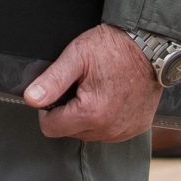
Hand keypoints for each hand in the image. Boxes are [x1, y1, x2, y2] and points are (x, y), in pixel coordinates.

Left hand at [24, 24, 161, 142]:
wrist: (150, 46)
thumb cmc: (113, 47)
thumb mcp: (76, 56)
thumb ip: (52, 81)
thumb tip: (31, 99)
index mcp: (91, 113)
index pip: (51, 128)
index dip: (48, 109)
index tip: (57, 92)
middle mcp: (109, 129)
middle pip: (70, 132)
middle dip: (68, 112)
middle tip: (79, 85)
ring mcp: (125, 131)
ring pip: (89, 134)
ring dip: (87, 117)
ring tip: (95, 90)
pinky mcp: (136, 128)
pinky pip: (110, 132)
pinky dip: (105, 119)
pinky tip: (110, 98)